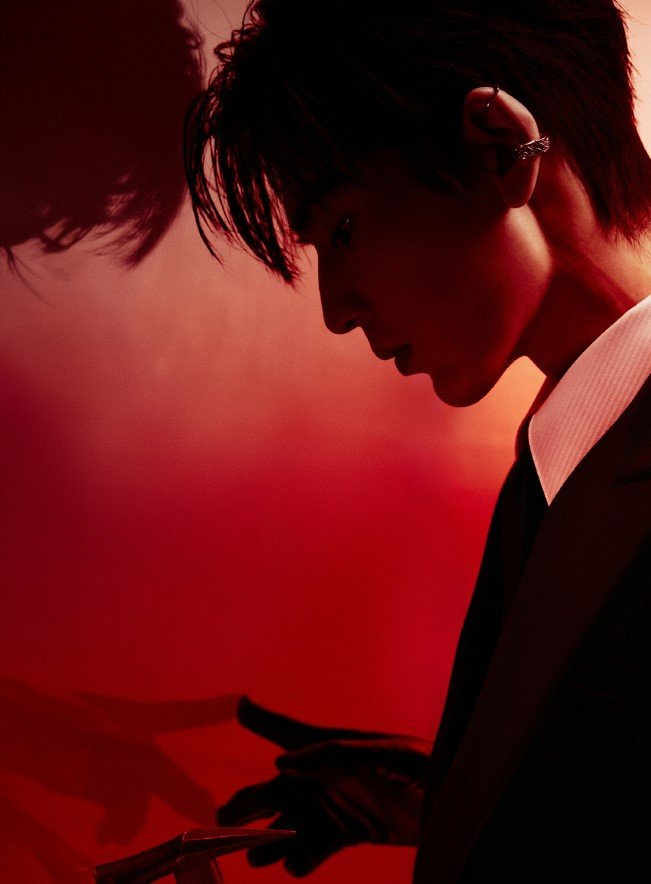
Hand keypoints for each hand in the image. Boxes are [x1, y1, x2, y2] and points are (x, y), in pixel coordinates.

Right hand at [217, 696, 431, 875]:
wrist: (454, 798)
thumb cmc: (420, 764)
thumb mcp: (380, 753)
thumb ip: (332, 756)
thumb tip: (282, 764)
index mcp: (328, 749)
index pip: (287, 733)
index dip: (261, 719)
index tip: (241, 706)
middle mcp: (323, 777)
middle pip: (272, 793)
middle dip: (245, 808)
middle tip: (220, 824)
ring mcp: (333, 806)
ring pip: (286, 826)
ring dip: (267, 842)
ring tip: (254, 856)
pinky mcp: (348, 831)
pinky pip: (313, 848)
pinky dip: (300, 859)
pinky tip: (294, 864)